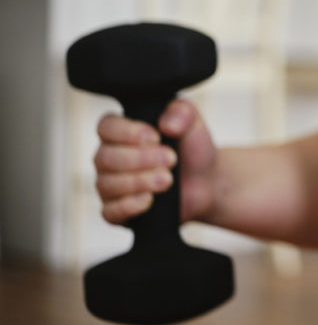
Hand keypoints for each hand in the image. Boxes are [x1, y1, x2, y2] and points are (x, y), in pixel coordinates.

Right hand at [93, 99, 217, 224]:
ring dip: (139, 181)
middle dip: (140, 159)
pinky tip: (150, 199)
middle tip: (171, 159)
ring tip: (168, 179)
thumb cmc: (191, 149)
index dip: (127, 132)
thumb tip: (165, 124)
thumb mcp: (193, 123)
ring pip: (107, 184)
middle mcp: (108, 157)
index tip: (156, 137)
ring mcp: (110, 185)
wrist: (206, 181)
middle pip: (105, 158)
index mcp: (120, 131)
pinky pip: (109, 212)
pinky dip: (129, 205)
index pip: (105, 127)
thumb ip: (182, 112)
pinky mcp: (117, 211)